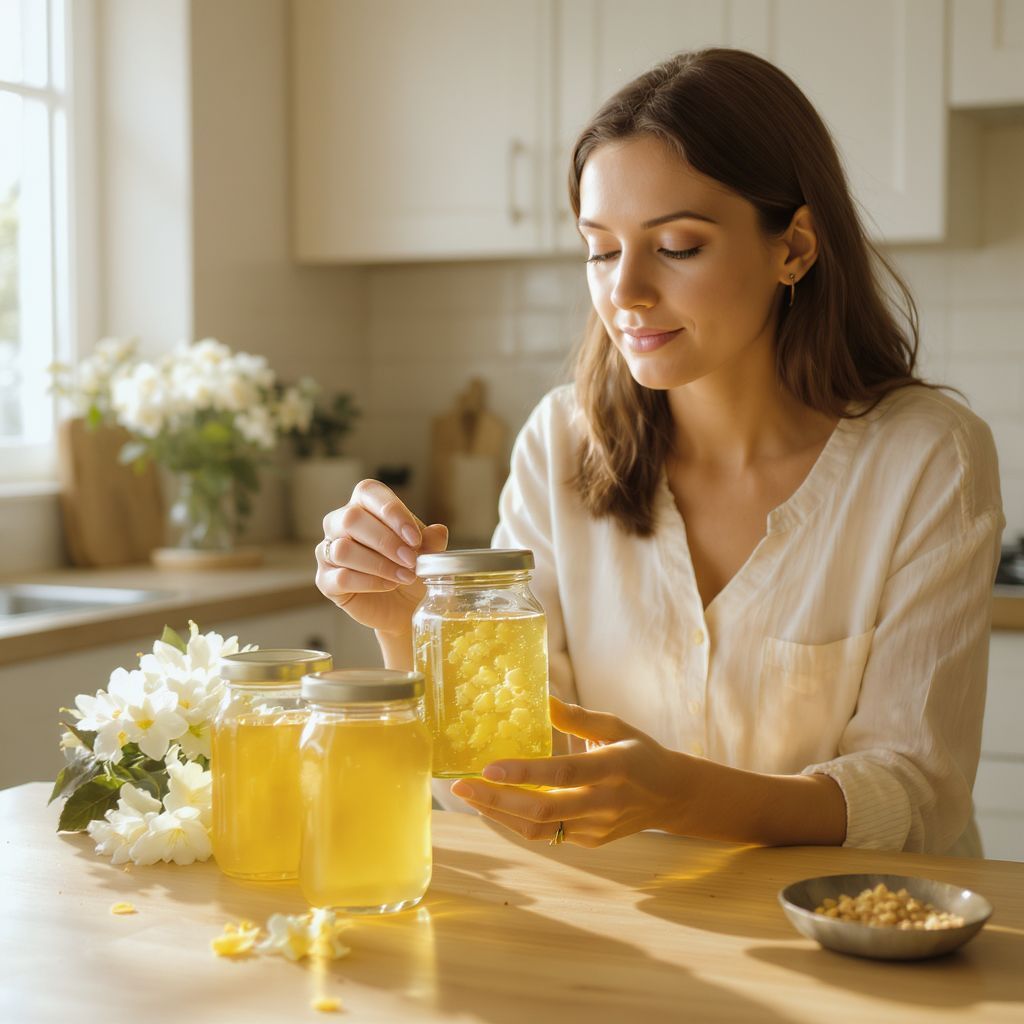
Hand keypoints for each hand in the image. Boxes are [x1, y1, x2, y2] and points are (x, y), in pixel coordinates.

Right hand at [315, 479, 447, 637]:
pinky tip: (389, 586)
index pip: (368, 492)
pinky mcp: (325, 580)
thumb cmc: (410, 568)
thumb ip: (431, 541)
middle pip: (352, 519)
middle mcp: (339, 523)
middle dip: (386, 541)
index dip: (392, 512)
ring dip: (379, 564)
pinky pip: (341, 577)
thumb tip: (438, 532)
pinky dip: (369, 582)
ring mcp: (328, 551)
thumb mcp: (427, 552)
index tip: (415, 538)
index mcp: (364, 505)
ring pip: (343, 549)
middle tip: (411, 561)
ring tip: (404, 576)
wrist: (404, 605)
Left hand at [449, 697, 687, 846]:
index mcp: (614, 768)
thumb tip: (542, 700)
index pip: (563, 773)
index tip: (488, 767)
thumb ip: (579, 717)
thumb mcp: (617, 726)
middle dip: (495, 800)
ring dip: (499, 814)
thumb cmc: (640, 752)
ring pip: (538, 830)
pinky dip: (516, 822)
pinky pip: (546, 836)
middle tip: (460, 786)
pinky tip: (495, 805)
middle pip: (542, 810)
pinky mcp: (589, 842)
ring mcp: (596, 828)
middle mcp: (604, 803)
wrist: (671, 796)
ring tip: (469, 796)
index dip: (524, 773)